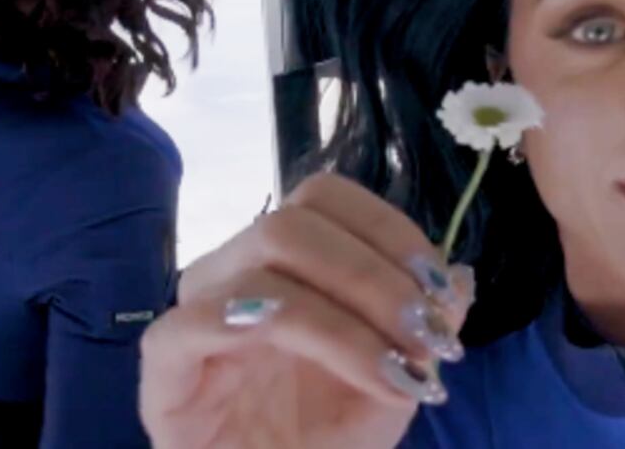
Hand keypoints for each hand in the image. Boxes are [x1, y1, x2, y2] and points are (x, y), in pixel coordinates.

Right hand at [139, 174, 473, 448]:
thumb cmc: (330, 438)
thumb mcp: (399, 376)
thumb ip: (427, 320)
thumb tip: (459, 275)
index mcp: (288, 260)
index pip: (327, 198)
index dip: (389, 230)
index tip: (439, 285)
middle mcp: (236, 269)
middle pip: (296, 218)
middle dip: (376, 274)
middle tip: (427, 333)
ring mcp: (196, 309)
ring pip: (264, 258)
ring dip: (349, 314)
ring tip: (400, 370)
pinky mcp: (165, 360)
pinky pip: (200, 320)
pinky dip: (291, 334)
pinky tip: (345, 372)